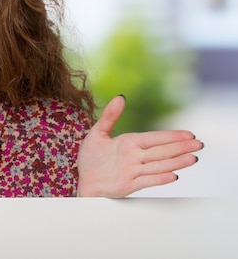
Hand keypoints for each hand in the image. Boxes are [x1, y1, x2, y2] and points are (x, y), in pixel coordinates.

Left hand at [77, 95, 203, 196]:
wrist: (83, 178)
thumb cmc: (91, 157)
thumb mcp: (97, 132)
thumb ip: (110, 116)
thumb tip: (120, 97)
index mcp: (130, 143)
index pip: (155, 138)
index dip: (172, 136)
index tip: (189, 134)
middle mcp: (135, 156)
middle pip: (161, 151)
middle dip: (180, 148)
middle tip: (199, 144)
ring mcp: (134, 171)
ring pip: (158, 165)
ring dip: (175, 162)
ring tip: (193, 159)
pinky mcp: (129, 184)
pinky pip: (147, 181)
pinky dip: (159, 178)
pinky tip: (173, 175)